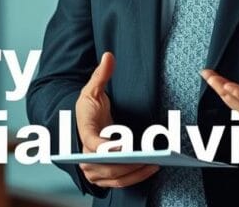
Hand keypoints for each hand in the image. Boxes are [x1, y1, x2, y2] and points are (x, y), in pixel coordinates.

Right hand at [76, 51, 158, 187]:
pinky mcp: (101, 177)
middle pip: (108, 165)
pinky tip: (151, 169)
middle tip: (150, 156)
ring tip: (156, 162)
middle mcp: (85, 155)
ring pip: (115, 177)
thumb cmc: (89, 109)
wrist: (82, 126)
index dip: (108, 147)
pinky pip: (119, 183)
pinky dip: (135, 178)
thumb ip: (101, 74)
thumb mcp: (92, 90)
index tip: (124, 148)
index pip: (94, 144)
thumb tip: (108, 56)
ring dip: (135, 172)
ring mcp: (92, 169)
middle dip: (129, 163)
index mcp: (84, 132)